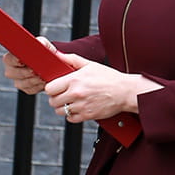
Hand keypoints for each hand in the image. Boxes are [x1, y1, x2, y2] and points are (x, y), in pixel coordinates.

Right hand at [2, 36, 54, 94]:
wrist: (51, 63)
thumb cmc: (43, 51)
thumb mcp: (42, 44)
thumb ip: (40, 42)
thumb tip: (39, 44)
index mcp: (11, 58)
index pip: (9, 59)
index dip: (15, 60)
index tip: (22, 60)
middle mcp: (11, 70)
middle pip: (14, 73)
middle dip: (25, 72)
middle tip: (34, 70)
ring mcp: (18, 81)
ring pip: (22, 83)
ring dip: (33, 81)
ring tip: (42, 77)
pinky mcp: (26, 89)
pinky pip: (30, 90)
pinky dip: (38, 86)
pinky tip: (44, 82)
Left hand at [44, 54, 162, 122]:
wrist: (125, 91)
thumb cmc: (109, 77)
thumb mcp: (90, 65)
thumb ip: (72, 59)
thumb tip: (58, 55)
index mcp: (75, 80)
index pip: (50, 88)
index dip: (52, 88)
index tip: (57, 87)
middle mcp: (76, 94)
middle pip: (52, 101)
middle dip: (56, 98)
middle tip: (64, 94)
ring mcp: (81, 106)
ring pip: (60, 111)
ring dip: (63, 107)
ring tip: (71, 101)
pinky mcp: (87, 115)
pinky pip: (70, 119)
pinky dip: (72, 115)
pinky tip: (78, 107)